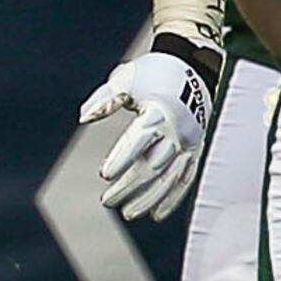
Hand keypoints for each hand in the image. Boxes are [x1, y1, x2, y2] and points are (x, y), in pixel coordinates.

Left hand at [79, 48, 215, 221]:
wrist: (193, 67)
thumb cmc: (154, 72)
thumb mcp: (127, 78)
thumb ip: (105, 98)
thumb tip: (84, 117)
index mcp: (159, 111)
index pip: (139, 140)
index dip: (122, 158)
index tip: (104, 175)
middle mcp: (178, 131)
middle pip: (153, 165)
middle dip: (130, 185)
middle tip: (107, 200)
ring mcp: (189, 143)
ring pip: (170, 178)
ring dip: (149, 198)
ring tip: (128, 213)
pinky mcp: (196, 150)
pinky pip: (186, 178)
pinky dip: (173, 198)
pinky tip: (157, 213)